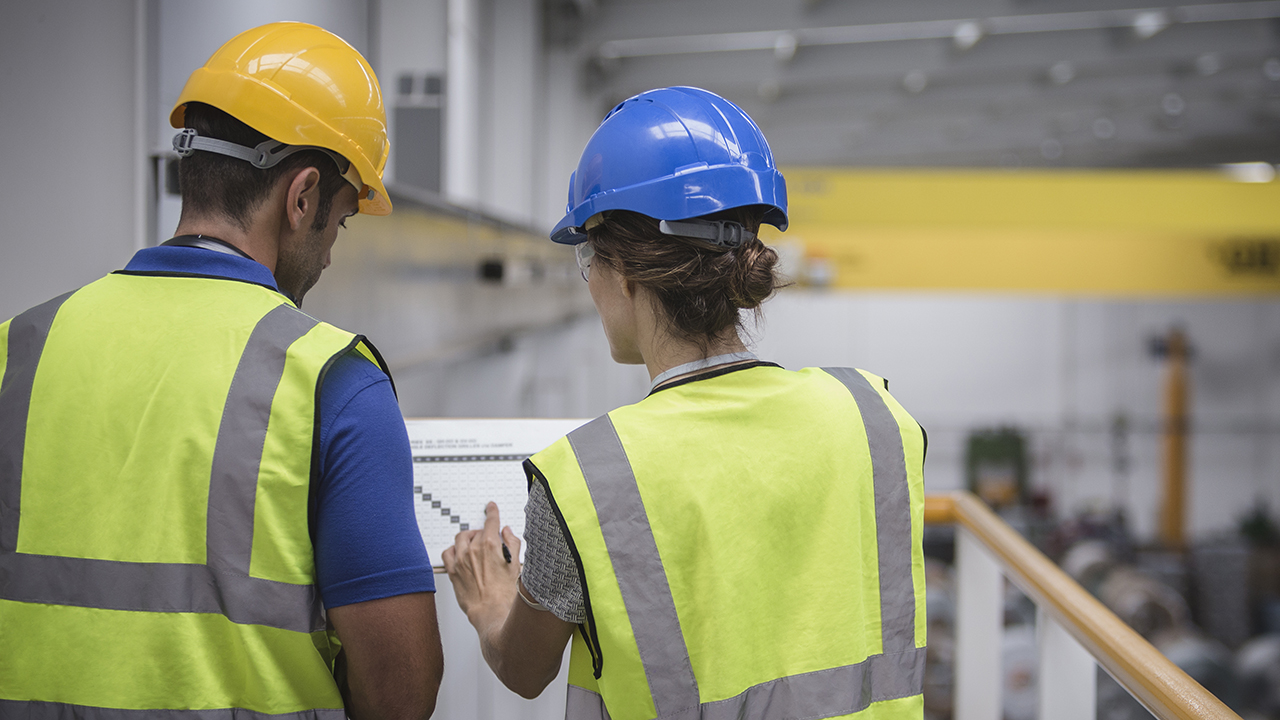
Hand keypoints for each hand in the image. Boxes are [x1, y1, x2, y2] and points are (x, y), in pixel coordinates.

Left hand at [442, 502, 521, 630]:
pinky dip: (453, 549)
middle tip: (489, 540)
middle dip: (483, 533)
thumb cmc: (505, 593)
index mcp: (490, 545)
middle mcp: (473, 550)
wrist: (492, 612)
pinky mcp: (452, 572)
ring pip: (460, 538)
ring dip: (467, 537)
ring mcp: (460, 560)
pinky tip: (459, 553)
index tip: (491, 507)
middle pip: (476, 531)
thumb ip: (512, 544)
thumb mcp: (516, 565)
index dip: (491, 512)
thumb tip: (507, 533)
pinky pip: (448, 553)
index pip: (490, 521)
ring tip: (473, 543)